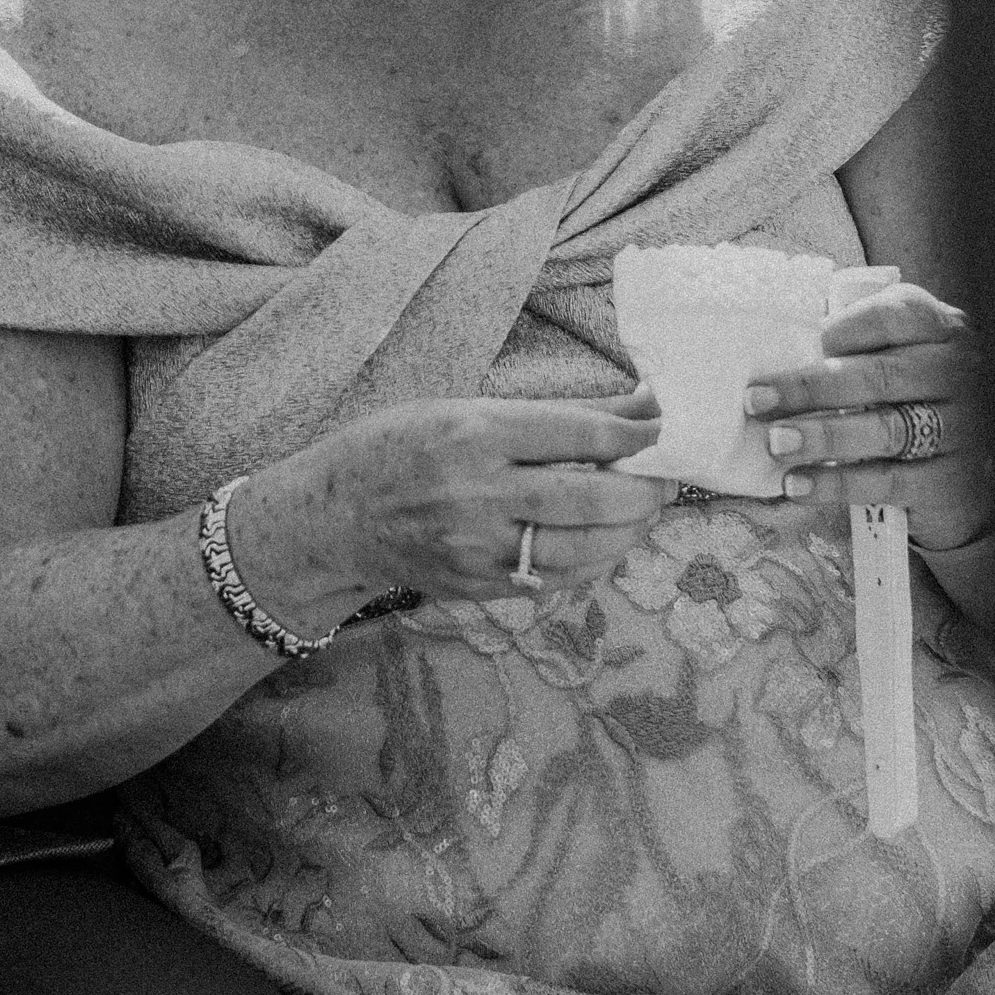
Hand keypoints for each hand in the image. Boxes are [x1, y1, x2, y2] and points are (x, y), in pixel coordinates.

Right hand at [240, 392, 671, 611]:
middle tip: (666, 478)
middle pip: (592, 497)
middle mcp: (477, 491)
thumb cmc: (394, 449)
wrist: (329, 518)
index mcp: (472, 432)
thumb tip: (631, 410)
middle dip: (645, 489)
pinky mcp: (476, 585)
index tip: (664, 431)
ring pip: (583, 546)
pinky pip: (556, 578)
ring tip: (640, 512)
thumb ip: (547, 416)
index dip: (635, 436)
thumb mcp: (457, 409)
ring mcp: (477, 545)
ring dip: (627, 531)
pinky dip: (593, 561)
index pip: (579, 435)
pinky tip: (603, 543)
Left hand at [748, 282, 993, 551]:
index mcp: (939, 328)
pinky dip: (837, 483)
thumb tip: (774, 337)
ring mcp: (957, 428)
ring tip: (775, 442)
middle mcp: (955, 373)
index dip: (840, 328)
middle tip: (756, 400)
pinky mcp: (948, 480)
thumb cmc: (910, 397)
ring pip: (884, 429)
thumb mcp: (897, 354)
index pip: (889, 316)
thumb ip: (853, 339)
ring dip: (822, 436)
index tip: (792, 343)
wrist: (971, 472)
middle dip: (810, 388)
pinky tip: (798, 484)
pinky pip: (887, 480)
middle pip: (878, 376)